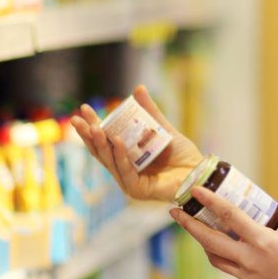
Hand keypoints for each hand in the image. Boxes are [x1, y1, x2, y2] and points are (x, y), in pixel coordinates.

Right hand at [70, 85, 203, 204]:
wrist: (199, 171)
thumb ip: (149, 112)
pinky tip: (116, 141)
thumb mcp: (163, 128)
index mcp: (127, 157)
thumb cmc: (182, 154)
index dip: (93, 126)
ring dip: (101, 144)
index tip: (83, 109)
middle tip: (78, 118)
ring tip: (95, 127)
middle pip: (102, 152)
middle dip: (89, 135)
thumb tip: (137, 89)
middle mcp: (125, 170)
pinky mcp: (137, 190)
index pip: (105, 141)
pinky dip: (120, 156)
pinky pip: (125, 171)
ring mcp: (129, 181)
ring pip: (110, 161)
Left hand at [171, 188, 277, 278]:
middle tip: (176, 212)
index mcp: (262, 241)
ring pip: (217, 259)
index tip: (195, 191)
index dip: (209, 201)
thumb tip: (273, 207)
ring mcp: (249, 278)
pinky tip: (240, 251)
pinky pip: (236, 271)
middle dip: (189, 225)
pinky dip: (233, 258)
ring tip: (199, 230)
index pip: (228, 216)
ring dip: (205, 244)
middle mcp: (250, 261)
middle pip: (209, 241)